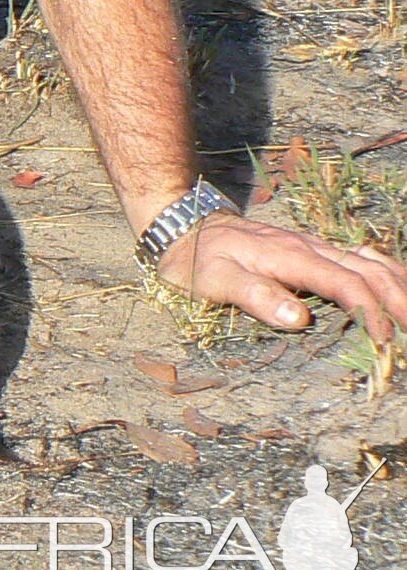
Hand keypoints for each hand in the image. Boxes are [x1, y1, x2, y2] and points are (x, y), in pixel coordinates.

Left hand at [157, 210, 406, 341]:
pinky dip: (387, 274)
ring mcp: (313, 246)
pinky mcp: (312, 251)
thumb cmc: (197, 259)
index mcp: (289, 256)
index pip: (344, 282)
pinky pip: (361, 258)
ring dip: (399, 287)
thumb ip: (255, 296)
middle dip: (399, 302)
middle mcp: (309, 247)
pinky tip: (398, 290)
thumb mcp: (214, 280)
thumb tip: (300, 319)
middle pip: (369, 270)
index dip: (370, 312)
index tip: (384, 343)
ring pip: (371, 261)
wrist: (184, 226)